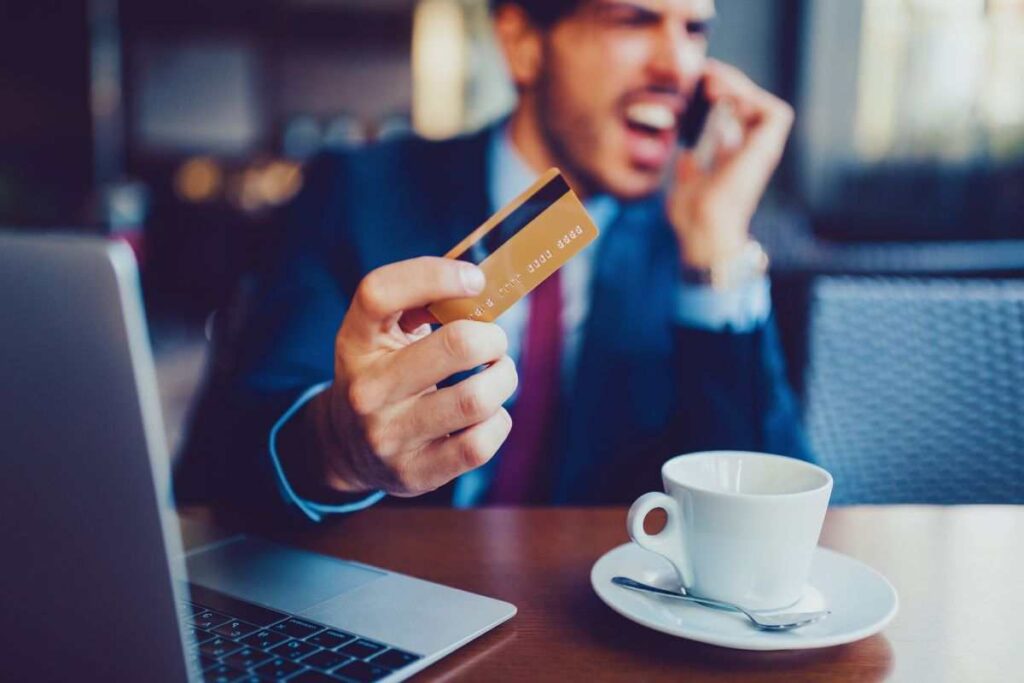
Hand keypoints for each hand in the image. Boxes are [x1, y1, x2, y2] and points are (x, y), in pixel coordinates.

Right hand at [302, 257, 516, 496]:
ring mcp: (388, 435)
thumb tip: (480, 286)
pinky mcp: (414, 472)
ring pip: (476, 399)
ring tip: (498, 374)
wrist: (345, 446)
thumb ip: (420, 301)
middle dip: (493, 338)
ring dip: (503, 378)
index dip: (436, 275)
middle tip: (494, 342)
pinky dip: (498, 422)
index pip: (380, 292)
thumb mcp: (381, 333)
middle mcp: (366, 389)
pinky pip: (479, 444)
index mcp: (355, 341)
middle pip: (456, 345)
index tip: (476, 280)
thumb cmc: (383, 372)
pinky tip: (488, 415)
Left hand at [667, 60, 794, 269]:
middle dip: (725, 84)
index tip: (691, 87)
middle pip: (747, 103)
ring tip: (709, 78)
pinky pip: (771, 111)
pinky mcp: (770, 148)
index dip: (717, 97)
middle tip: (699, 73)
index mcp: (736, 159)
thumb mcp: (686, 182)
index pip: (733, 117)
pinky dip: (749, 96)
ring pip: (761, 103)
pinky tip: (721, 93)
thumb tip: (687, 155)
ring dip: (736, 85)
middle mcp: (753, 152)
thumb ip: (690, 167)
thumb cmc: (692, 215)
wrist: (703, 227)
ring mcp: (763, 150)